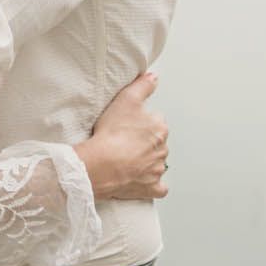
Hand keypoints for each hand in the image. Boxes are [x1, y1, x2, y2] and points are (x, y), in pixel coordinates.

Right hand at [75, 72, 168, 201]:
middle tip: (125, 141)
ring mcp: (157, 170)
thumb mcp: (127, 99)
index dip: (141, 122)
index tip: (128, 125)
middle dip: (144, 142)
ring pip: (157, 163)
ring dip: (147, 161)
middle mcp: (163, 150)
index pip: (155, 122)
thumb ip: (143, 85)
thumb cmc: (113, 133)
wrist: (102, 164)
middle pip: (156, 143)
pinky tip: (144, 180)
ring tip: (128, 159)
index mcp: (160, 129)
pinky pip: (159, 188)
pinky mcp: (151, 188)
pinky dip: (154, 185)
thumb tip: (154, 77)